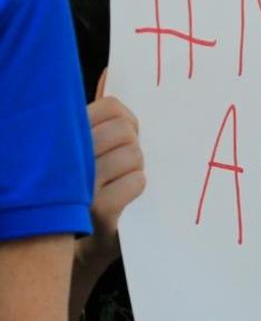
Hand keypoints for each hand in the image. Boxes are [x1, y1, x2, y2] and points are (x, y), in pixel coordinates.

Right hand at [76, 70, 146, 271]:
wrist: (73, 248)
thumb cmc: (83, 188)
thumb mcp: (84, 147)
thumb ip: (97, 113)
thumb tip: (112, 73)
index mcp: (63, 138)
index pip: (110, 107)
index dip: (127, 118)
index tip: (128, 131)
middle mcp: (67, 160)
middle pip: (126, 132)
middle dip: (135, 143)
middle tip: (127, 158)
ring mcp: (82, 187)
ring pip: (134, 156)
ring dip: (136, 167)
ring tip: (121, 179)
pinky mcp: (99, 212)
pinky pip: (137, 182)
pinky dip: (137, 185)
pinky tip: (124, 196)